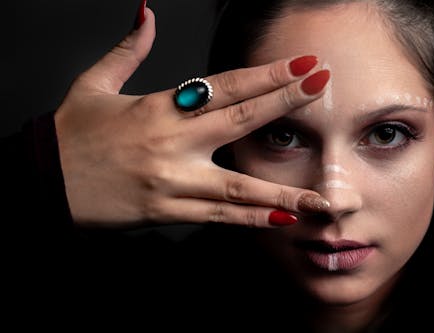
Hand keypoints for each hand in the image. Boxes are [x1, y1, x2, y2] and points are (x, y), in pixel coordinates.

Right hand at [55, 6, 329, 228]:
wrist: (42, 183)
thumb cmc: (70, 136)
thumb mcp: (93, 85)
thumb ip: (127, 50)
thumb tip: (145, 13)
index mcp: (157, 108)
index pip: (223, 86)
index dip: (265, 75)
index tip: (299, 65)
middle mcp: (170, 143)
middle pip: (239, 120)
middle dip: (285, 103)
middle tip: (322, 89)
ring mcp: (171, 181)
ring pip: (236, 184)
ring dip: (282, 188)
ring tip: (321, 194)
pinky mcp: (165, 212)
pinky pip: (217, 216)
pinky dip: (251, 219)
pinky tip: (281, 219)